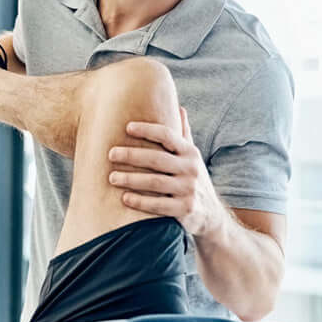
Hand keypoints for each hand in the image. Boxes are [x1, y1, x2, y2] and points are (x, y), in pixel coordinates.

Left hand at [108, 107, 223, 236]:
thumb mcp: (191, 156)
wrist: (210, 214)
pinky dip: (140, 201)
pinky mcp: (185, 209)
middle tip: (111, 154)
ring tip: (112, 177)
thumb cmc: (191, 178)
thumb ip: (183, 134)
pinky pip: (159, 205)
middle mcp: (191, 169)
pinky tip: (124, 198)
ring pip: (155, 182)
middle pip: (157, 159)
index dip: (147, 130)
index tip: (127, 127)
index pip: (167, 135)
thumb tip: (179, 107)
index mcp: (190, 152)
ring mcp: (189, 190)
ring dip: (131, 179)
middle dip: (132, 155)